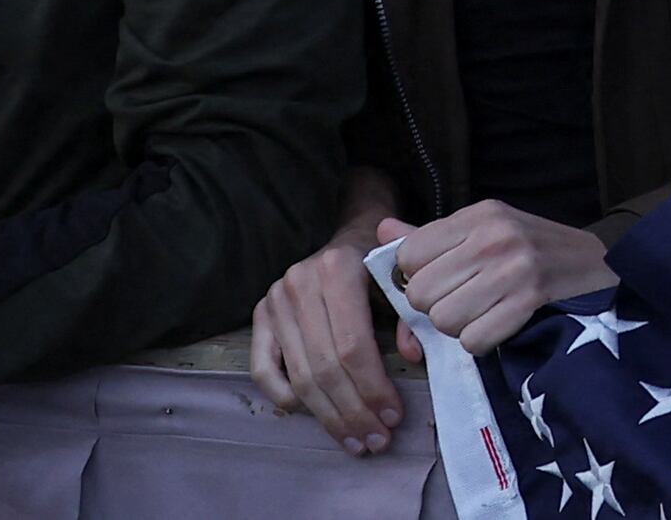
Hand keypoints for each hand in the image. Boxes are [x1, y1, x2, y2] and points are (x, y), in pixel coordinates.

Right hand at [253, 203, 417, 454]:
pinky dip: (284, 397)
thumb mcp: (403, 278)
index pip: (352, 345)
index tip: (393, 417)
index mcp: (337, 269)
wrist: (354, 229)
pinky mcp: (260, 315)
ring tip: (354, 440)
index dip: (372, 388)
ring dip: (328, 416)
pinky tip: (311, 415)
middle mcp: (299, 283)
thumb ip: (410, 314)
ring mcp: (275, 300)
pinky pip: (263, 370)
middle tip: (376, 439)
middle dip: (353, 411)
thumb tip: (410, 357)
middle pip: (325, 367)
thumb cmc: (384, 260)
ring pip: (299, 375)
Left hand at [379, 200, 616, 357]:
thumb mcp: (485, 231)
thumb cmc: (533, 250)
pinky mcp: (528, 302)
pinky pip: (473, 341)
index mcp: (479, 214)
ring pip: (443, 320)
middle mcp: (494, 236)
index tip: (442, 280)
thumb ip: (431, 237)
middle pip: (421, 293)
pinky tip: (500, 325)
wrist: (600, 268)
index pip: (410, 255)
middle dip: (436, 307)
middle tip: (464, 301)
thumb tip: (382, 231)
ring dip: (459, 327)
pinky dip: (481, 342)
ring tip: (483, 313)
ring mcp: (513, 269)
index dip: (418, 276)